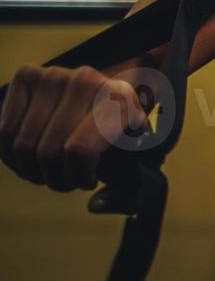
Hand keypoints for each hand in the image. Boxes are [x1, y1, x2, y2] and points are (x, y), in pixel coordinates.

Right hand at [0, 65, 149, 194]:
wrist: (105, 95)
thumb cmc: (120, 135)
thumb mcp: (135, 162)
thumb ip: (126, 192)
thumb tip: (95, 205)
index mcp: (122, 99)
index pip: (80, 150)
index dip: (78, 177)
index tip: (88, 181)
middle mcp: (88, 80)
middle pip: (48, 151)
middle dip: (54, 178)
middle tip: (65, 181)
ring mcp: (54, 74)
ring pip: (23, 144)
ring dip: (32, 170)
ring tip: (49, 171)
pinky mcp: (26, 75)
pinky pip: (4, 130)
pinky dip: (12, 154)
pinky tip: (31, 156)